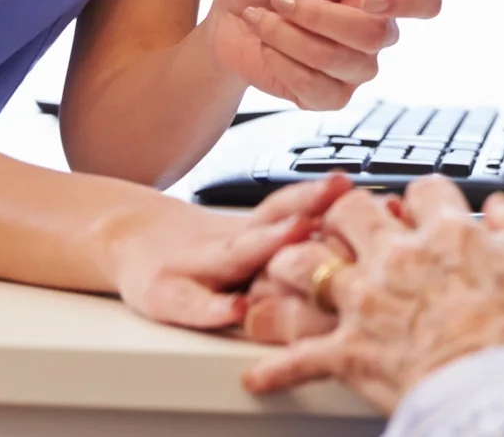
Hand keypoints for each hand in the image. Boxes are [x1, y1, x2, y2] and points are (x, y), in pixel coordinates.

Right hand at [114, 173, 352, 330]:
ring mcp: (196, 267)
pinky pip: (191, 303)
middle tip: (342, 199)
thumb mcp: (248, 234)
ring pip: (236, 252)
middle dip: (308, 206)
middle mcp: (229, 243)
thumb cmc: (203, 249)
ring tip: (298, 231)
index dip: (325, 197)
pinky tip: (234, 310)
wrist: (129, 240)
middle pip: (271, 220)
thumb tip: (374, 220)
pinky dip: (212, 307)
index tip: (365, 194)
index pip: (290, 206)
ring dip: (269, 241)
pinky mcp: (165, 295)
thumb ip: (299, 230)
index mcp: (254, 231)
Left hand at [207, 0, 442, 109]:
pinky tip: (268, 46)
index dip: (407, 2)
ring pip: (344, 61)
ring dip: (290, 36)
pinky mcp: (329, 95)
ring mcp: (355, 67)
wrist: (224, 18)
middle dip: (319, 15)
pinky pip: (318, 88)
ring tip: (265, 18)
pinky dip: (283, 63)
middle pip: (378, 34)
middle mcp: (376, 29)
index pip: (426, 0)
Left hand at [241, 179, 503, 412]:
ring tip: (285, 269)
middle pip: (351, 211)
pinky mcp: (350, 353)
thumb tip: (503, 208)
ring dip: (292, 266)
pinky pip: (300, 357)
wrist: (499, 397)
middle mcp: (398, 260)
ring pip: (306, 265)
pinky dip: (277, 367)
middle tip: (346, 222)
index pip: (426, 190)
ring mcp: (368, 304)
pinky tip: (259, 373)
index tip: (426, 206)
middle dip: (345, 212)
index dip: (424, 195)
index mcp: (447, 236)